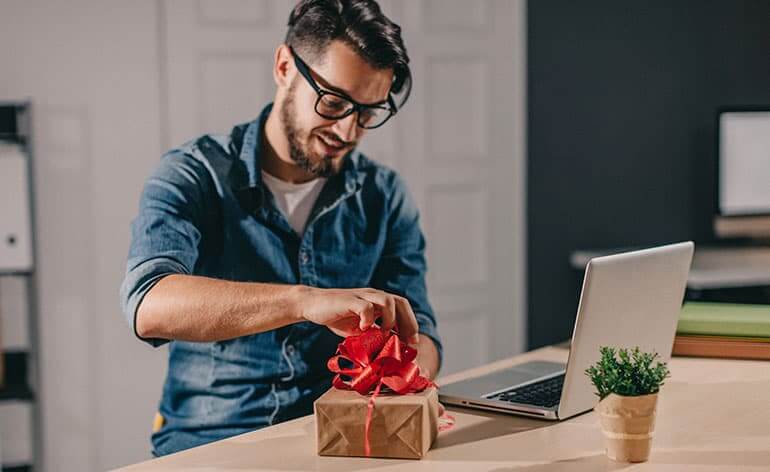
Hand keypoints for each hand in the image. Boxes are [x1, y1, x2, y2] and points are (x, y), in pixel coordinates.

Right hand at [297, 286, 419, 342]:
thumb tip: (390, 352)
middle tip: (406, 341)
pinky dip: (369, 319)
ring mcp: (363, 296)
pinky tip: (364, 329)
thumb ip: (375, 335)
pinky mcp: (350, 300)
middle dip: (408, 323)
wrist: (312, 304)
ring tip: (384, 334)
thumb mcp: (360, 329)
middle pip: (401, 302)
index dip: (411, 324)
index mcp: (379, 301)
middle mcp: (374, 295)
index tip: (412, 343)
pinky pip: (366, 307)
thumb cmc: (338, 316)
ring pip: (388, 301)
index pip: (403, 307)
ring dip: (390, 320)